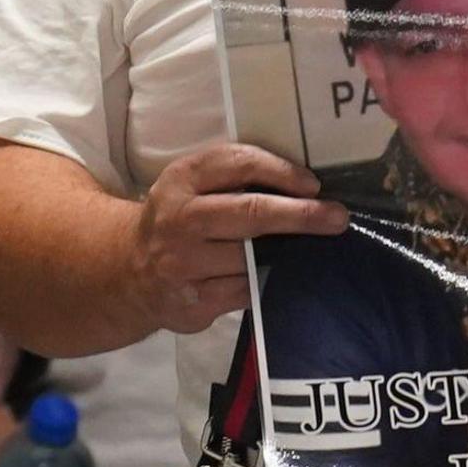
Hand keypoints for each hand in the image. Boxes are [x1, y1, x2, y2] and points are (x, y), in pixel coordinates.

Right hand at [125, 143, 345, 336]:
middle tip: (337, 217)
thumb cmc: (180, 220)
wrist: (130, 273)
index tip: (313, 184)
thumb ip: (233, 177)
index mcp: (181, 180)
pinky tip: (287, 275)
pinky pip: (247, 291)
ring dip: (290, 253)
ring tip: (315, 248)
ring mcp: (183, 265)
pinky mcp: (194, 302)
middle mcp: (179, 219)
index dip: (281, 172)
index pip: (238, 164)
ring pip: (252, 257)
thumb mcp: (192, 186)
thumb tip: (304, 186)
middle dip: (300, 214)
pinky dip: (271, 282)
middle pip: (250, 213)